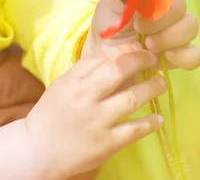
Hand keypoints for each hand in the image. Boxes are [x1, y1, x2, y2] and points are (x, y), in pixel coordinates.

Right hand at [19, 44, 165, 178]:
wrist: (39, 149)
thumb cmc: (51, 113)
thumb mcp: (63, 85)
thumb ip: (85, 71)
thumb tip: (116, 56)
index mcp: (74, 82)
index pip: (104, 59)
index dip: (127, 53)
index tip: (139, 50)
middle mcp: (86, 98)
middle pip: (119, 72)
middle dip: (141, 62)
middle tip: (154, 59)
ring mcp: (98, 121)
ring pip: (131, 99)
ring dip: (151, 88)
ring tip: (161, 83)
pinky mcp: (107, 144)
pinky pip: (134, 130)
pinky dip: (150, 123)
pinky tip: (158, 118)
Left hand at [82, 0, 199, 72]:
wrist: (104, 55)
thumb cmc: (107, 26)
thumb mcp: (110, 5)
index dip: (157, 9)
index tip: (137, 21)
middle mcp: (169, 14)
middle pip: (183, 9)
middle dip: (163, 26)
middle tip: (142, 35)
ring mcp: (177, 35)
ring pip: (191, 29)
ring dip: (171, 39)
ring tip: (150, 47)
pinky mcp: (179, 57)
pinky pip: (195, 55)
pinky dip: (183, 57)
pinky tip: (164, 58)